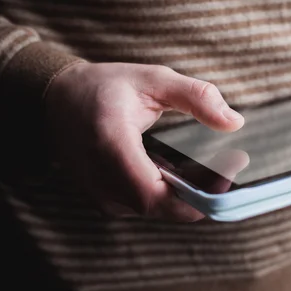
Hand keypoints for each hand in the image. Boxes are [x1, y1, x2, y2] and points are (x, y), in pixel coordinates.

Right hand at [44, 62, 243, 221]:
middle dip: (202, 194)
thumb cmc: (104, 87)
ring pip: (156, 210)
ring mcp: (100, 193)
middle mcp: (101, 177)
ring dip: (188, 195)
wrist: (56, 100)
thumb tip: (234, 121)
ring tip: (214, 169)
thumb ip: (196, 97)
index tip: (228, 175)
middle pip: (162, 207)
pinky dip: (171, 195)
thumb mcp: (153, 79)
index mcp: (111, 144)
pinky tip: (186, 173)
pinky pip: (145, 206)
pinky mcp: (105, 198)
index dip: (196, 194)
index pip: (155, 194)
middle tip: (230, 168)